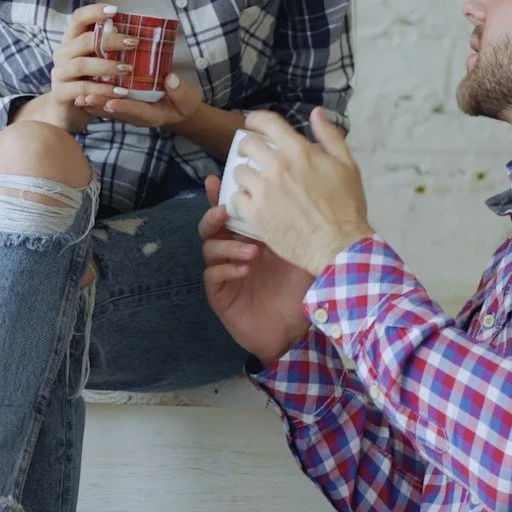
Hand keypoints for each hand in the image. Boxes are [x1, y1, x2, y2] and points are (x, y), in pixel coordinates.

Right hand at [16, 4, 197, 132]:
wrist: (67, 111)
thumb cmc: (86, 81)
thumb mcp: (95, 61)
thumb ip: (106, 47)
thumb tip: (134, 34)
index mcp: (70, 41)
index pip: (78, 18)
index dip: (94, 11)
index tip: (115, 10)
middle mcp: (62, 54)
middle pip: (84, 41)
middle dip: (110, 40)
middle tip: (134, 43)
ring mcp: (59, 73)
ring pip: (82, 64)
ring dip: (107, 65)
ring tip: (128, 69)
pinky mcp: (61, 93)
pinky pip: (83, 89)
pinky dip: (103, 90)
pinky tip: (120, 92)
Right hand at [200, 176, 317, 362]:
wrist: (296, 331)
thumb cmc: (301, 289)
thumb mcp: (302, 252)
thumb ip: (294, 226)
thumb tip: (300, 192)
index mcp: (251, 237)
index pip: (233, 212)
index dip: (221, 195)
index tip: (216, 179)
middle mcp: (234, 251)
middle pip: (211, 226)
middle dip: (214, 216)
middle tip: (226, 212)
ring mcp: (225, 272)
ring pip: (209, 248)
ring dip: (228, 245)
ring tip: (252, 252)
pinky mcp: (220, 294)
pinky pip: (212, 275)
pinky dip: (226, 269)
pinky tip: (244, 270)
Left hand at [219, 108, 374, 274]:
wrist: (338, 245)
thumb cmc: (347, 206)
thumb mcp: (347, 166)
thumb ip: (330, 136)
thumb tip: (316, 113)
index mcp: (299, 152)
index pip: (268, 123)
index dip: (256, 119)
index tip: (252, 123)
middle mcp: (277, 167)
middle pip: (247, 145)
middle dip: (248, 147)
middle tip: (253, 156)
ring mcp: (263, 191)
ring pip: (238, 172)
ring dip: (245, 175)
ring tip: (254, 183)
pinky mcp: (255, 214)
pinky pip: (235, 199)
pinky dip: (241, 200)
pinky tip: (251, 204)